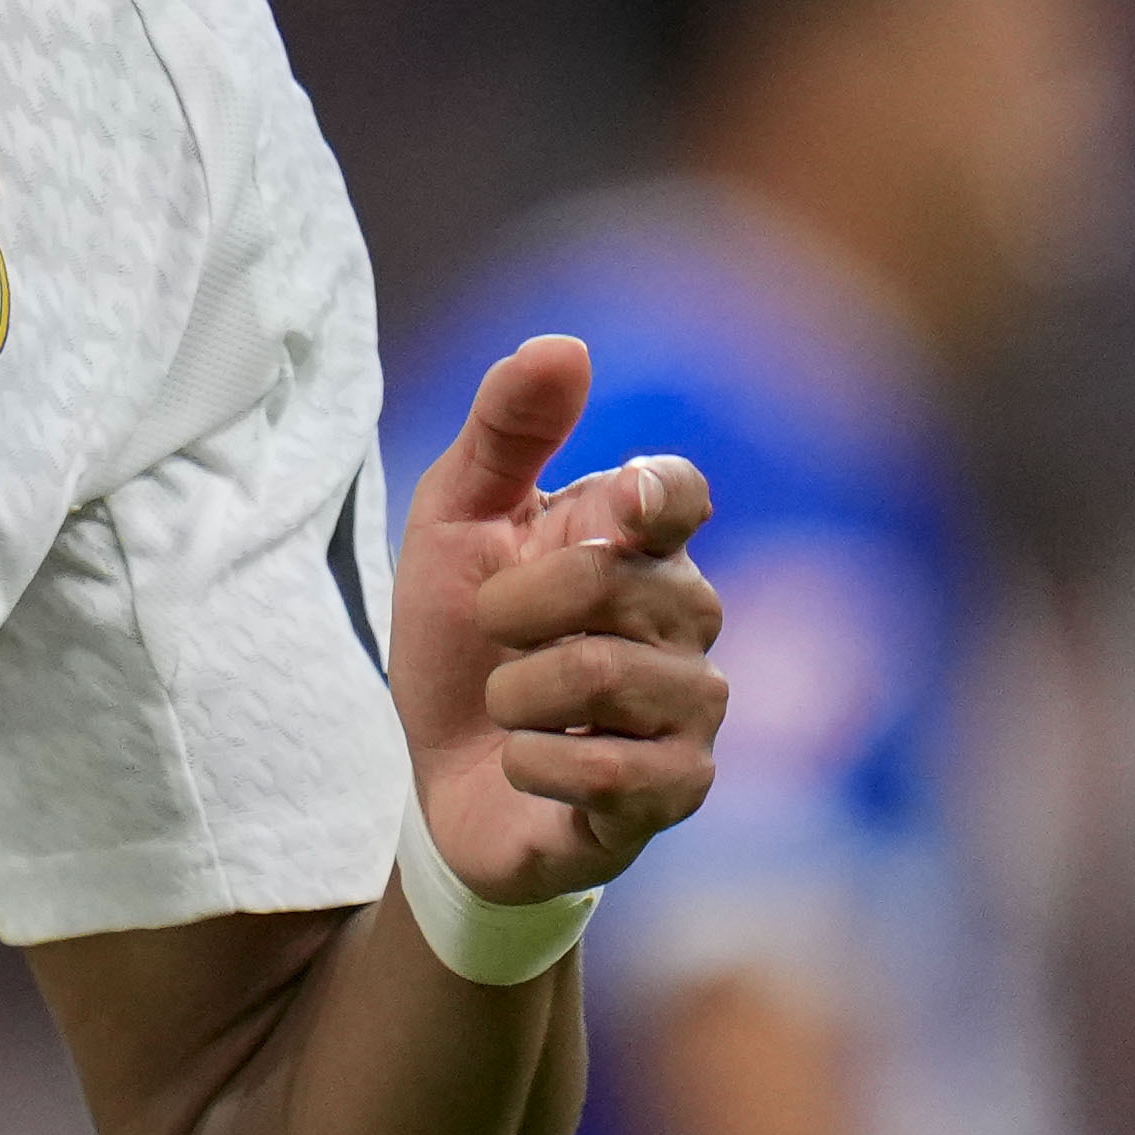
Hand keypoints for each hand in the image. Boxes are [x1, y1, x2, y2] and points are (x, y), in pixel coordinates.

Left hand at [391, 336, 724, 905]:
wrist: (441, 780)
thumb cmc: (459, 643)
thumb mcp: (453, 524)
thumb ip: (505, 431)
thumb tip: (564, 345)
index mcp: (641, 540)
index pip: (680, 492)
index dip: (654, 494)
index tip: (619, 505)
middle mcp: (687, 616)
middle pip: (608, 581)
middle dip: (510, 610)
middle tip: (495, 640)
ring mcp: (693, 706)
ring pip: (603, 676)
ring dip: (515, 697)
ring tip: (514, 710)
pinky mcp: (679, 789)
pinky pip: (606, 769)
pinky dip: (531, 764)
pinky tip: (530, 766)